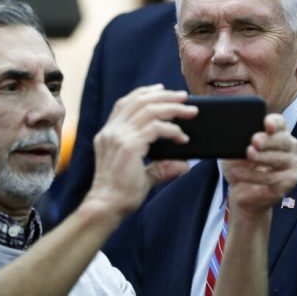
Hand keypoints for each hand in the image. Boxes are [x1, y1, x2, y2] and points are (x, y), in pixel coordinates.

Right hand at [86, 84, 197, 215]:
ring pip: (149, 109)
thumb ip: (161, 167)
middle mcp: (111, 132)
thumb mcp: (142, 176)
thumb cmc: (119, 194)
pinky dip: (172, 130)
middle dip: (164, 96)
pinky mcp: (130, 146)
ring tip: (190, 111)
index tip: (160, 89)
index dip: (143, 92)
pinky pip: (156, 128)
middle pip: (139, 101)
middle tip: (184, 96)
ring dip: (173, 108)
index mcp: (108, 134)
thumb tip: (185, 165)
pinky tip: (182, 138)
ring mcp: (119, 137)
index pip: (125, 103)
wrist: (106, 206)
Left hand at [224, 113, 296, 214]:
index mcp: (278, 133)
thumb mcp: (235, 152)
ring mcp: (292, 164)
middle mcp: (290, 147)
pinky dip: (253, 175)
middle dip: (268, 140)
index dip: (274, 122)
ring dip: (261, 157)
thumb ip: (238, 143)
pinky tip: (239, 174)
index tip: (266, 124)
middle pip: (283, 140)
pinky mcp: (289, 182)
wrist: (242, 192)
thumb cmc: (241, 167)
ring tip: (248, 155)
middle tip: (255, 140)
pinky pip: (272, 178)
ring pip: (279, 159)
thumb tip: (235, 137)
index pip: (279, 123)